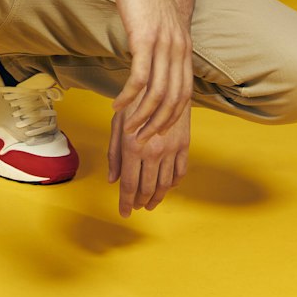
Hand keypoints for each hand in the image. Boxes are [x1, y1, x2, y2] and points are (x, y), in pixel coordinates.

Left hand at [108, 100, 190, 217]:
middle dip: (140, 201)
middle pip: (147, 188)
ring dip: (157, 197)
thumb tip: (112, 179)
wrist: (161, 84)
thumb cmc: (134, 104)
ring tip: (150, 202)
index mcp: (132, 147)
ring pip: (165, 184)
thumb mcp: (116, 125)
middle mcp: (152, 151)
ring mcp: (170, 149)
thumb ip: (114, 154)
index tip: (124, 213)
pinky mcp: (184, 145)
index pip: (129, 184)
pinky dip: (174, 184)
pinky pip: (180, 172)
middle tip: (136, 206)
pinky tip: (167, 187)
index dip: (125, 202)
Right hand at [109, 0, 192, 137]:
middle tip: (142, 140)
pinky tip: (117, 106)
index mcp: (185, 46)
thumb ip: (159, 44)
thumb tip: (149, 63)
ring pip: (158, 93)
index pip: (185, 92)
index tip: (158, 131)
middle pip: (175, 99)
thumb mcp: (158, 23)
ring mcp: (164, 43)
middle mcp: (179, 48)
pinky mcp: (145, 38)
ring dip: (142, 115)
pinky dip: (129, 96)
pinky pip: (140, 77)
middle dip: (158, 124)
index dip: (173, 117)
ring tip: (128, 130)